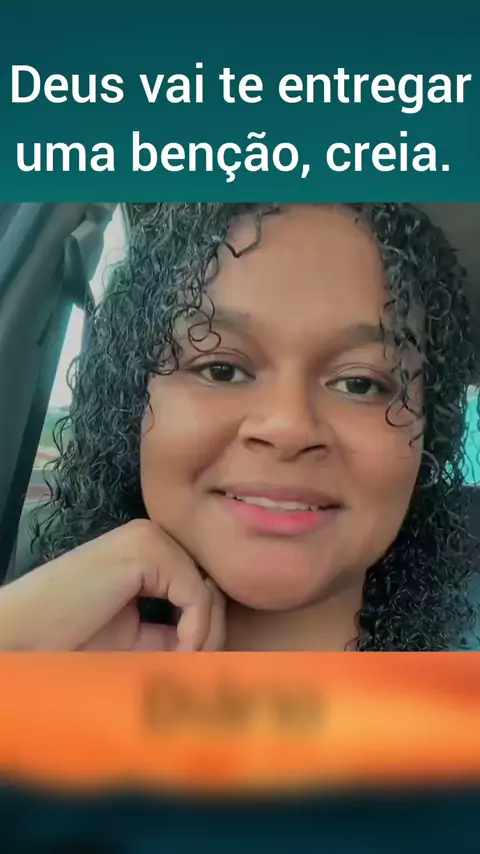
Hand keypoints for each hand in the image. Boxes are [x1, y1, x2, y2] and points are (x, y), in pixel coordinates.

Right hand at [0, 520, 224, 650]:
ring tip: (181, 668)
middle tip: (194, 672)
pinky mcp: (148, 549)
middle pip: (211, 589)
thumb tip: (225, 642)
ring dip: (203, 640)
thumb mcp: (141, 640)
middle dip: (208, 637)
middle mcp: (155, 537)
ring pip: (209, 593)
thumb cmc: (75, 645)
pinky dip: (195, 633)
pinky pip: (197, 597)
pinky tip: (177, 655)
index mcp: (152, 555)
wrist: (25, 639)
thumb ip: (179, 631)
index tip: (197, 670)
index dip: (206, 633)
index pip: (201, 591)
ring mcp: (151, 538)